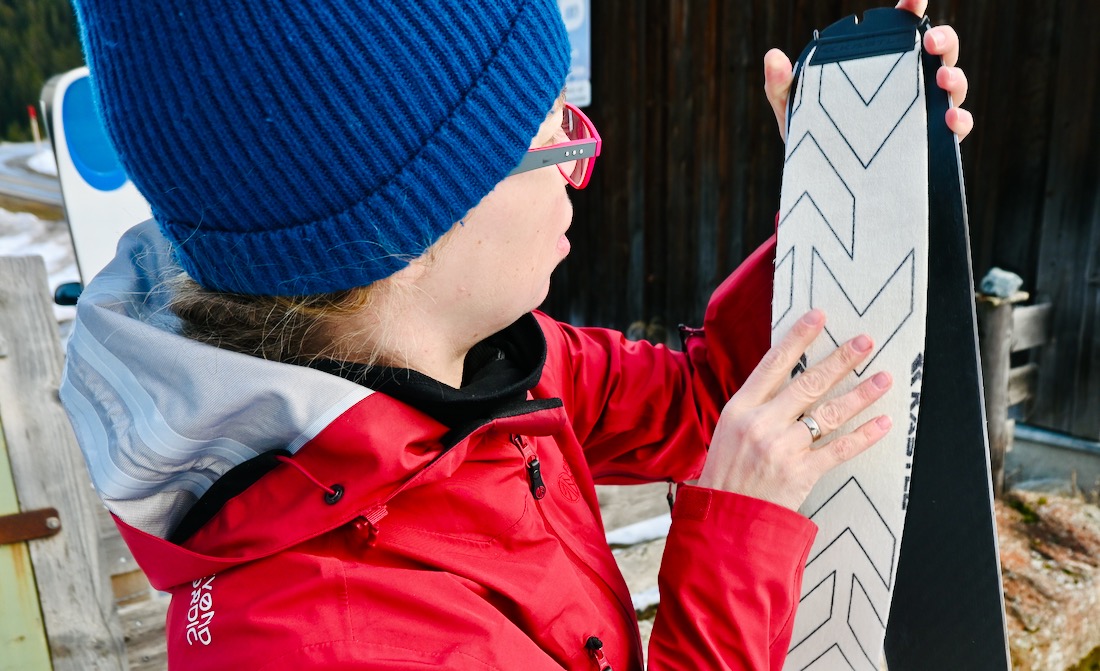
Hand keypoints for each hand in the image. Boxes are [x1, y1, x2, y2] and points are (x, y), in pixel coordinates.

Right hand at [698, 310, 893, 510]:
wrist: (725, 520)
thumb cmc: (726, 473)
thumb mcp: (729, 430)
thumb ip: (757, 406)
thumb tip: (789, 380)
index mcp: (740, 408)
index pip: (773, 364)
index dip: (798, 338)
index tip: (819, 316)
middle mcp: (762, 423)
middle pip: (807, 383)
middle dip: (840, 360)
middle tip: (865, 341)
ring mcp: (782, 448)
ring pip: (829, 413)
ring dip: (860, 394)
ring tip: (884, 378)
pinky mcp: (801, 473)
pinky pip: (840, 449)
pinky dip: (864, 436)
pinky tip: (883, 423)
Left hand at [763, 0, 972, 141]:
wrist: (821, 184)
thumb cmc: (813, 135)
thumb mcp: (794, 109)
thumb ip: (782, 84)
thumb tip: (772, 56)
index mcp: (878, 66)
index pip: (902, 28)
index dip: (912, 8)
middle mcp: (906, 83)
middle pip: (938, 51)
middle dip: (944, 40)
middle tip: (930, 41)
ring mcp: (921, 112)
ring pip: (953, 85)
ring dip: (955, 78)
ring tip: (942, 78)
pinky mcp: (930, 144)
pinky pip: (955, 129)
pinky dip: (960, 121)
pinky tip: (949, 119)